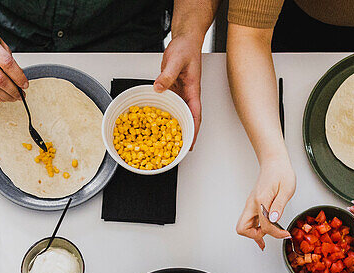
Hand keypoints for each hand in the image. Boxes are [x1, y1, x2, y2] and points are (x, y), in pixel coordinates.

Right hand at [0, 22, 26, 101]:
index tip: (25, 84)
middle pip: (0, 79)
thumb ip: (8, 56)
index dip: (18, 77)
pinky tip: (3, 96)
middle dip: (14, 90)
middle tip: (21, 95)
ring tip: (14, 97)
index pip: (7, 64)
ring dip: (6, 96)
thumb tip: (18, 75)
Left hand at [154, 33, 202, 148]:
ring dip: (175, 128)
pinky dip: (166, 116)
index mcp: (193, 90)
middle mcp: (188, 95)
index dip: (193, 130)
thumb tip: (158, 88)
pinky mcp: (173, 90)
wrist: (185, 41)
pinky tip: (158, 123)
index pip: (195, 115)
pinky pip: (170, 106)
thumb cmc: (186, 49)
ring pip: (179, 114)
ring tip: (168, 143)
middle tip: (179, 151)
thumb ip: (167, 75)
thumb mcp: (175, 60)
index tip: (190, 144)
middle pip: (189, 119)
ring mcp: (181, 93)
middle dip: (186, 135)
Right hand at [236, 158, 295, 249]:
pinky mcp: (252, 205)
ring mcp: (251, 204)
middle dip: (255, 235)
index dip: (276, 233)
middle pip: (243, 228)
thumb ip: (279, 205)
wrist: (274, 162)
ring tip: (266, 238)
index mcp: (261, 200)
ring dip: (254, 233)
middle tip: (269, 235)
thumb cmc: (281, 172)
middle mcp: (252, 203)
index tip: (285, 234)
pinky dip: (254, 229)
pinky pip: (249, 221)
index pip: (265, 225)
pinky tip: (262, 232)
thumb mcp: (286, 189)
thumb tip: (274, 219)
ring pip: (244, 226)